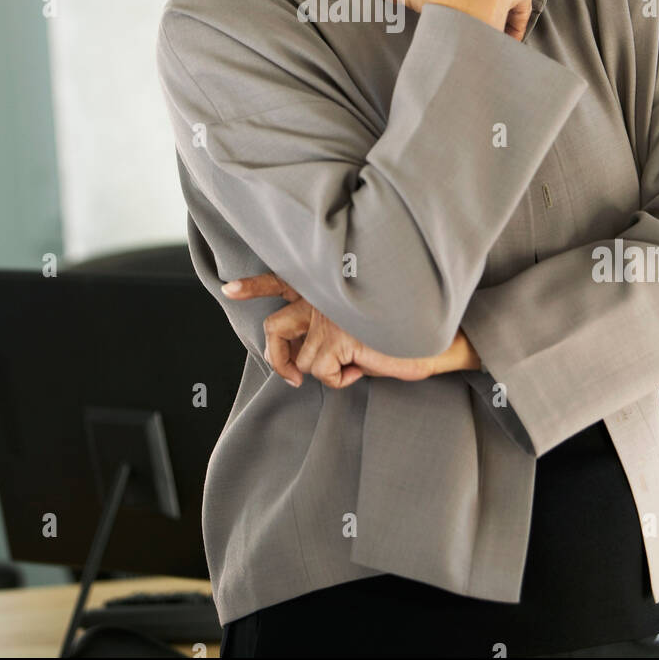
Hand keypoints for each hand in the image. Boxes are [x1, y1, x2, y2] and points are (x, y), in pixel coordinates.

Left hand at [221, 272, 479, 386]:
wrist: (429, 338)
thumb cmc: (398, 333)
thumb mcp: (358, 324)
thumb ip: (330, 324)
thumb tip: (307, 351)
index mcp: (326, 287)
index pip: (283, 280)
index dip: (254, 285)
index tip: (229, 288)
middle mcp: (321, 298)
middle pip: (274, 325)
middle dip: (276, 355)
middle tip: (288, 374)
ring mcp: (327, 317)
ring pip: (300, 358)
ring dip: (324, 371)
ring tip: (352, 365)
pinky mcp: (335, 337)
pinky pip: (321, 372)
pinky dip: (340, 379)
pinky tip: (361, 367)